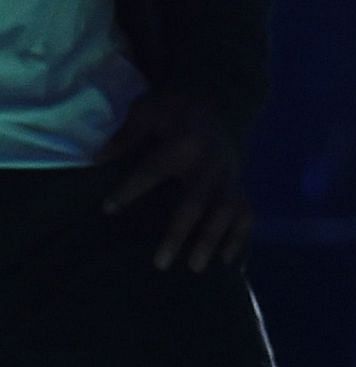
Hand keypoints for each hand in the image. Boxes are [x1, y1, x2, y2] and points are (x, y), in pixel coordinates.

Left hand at [100, 90, 250, 271]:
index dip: (130, 190)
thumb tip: (98, 159)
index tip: (108, 209)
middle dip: (178, 233)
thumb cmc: (176, 109)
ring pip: (225, 211)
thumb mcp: (149, 110)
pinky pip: (245, 213)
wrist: (218, 99)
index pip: (154, 170)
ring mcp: (230, 176)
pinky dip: (240, 238)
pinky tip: (228, 263)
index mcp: (186, 142)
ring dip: (212, 240)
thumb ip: (126, 135)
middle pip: (195, 202)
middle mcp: (211, 163)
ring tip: (195, 267)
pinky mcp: (240, 184)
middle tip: (160, 263)